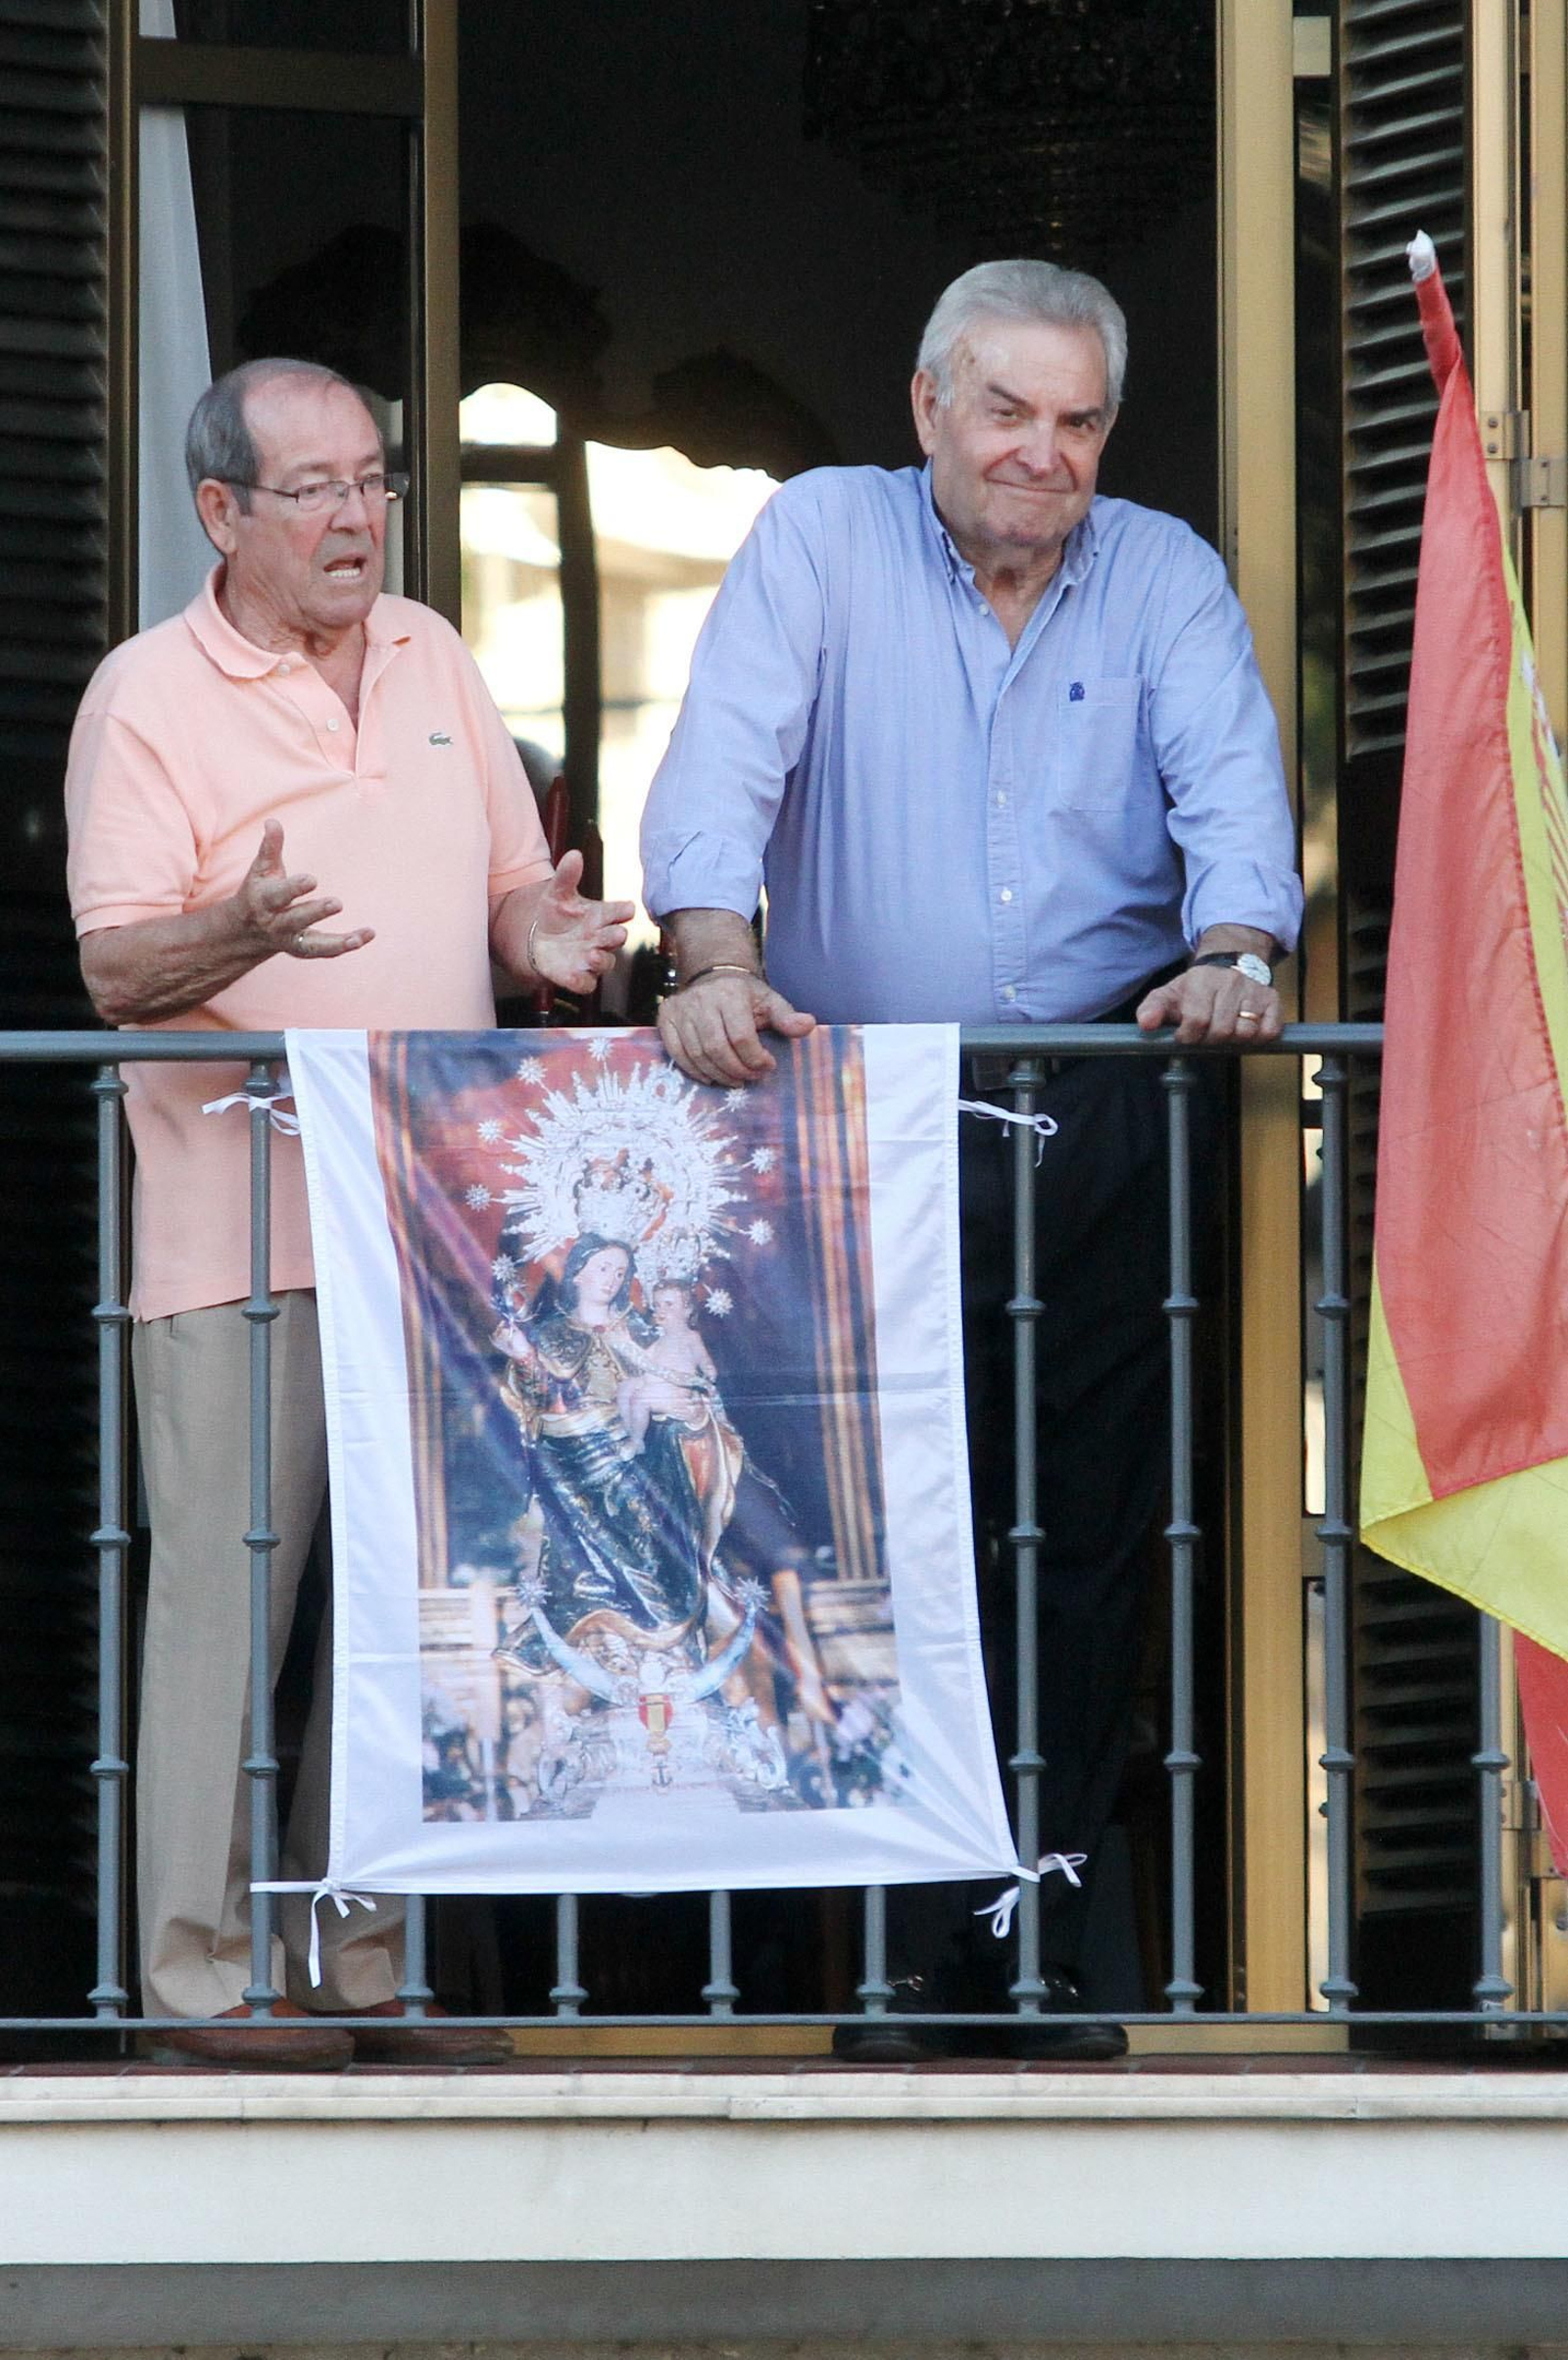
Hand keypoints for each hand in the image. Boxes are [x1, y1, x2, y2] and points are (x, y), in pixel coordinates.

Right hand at [232, 820, 374, 961]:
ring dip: (337, 943)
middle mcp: (276, 923)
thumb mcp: (261, 869)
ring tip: (359, 938)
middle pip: (296, 920)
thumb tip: (272, 821)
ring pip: (313, 945)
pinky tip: (368, 935)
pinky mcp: (305, 949)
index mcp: (264, 900)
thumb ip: (270, 847)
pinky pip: (326, 951)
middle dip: (315, 913)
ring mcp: (291, 939)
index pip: (278, 895)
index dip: (295, 888)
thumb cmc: (259, 891)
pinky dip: (346, 946)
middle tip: (337, 903)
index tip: (312, 880)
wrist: (246, 932)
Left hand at [529, 851, 633, 992]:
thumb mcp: (558, 892)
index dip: (624, 910)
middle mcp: (601, 938)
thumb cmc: (557, 914)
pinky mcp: (577, 976)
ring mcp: (591, 959)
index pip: (620, 911)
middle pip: (616, 938)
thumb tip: (574, 854)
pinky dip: (580, 981)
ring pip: (604, 963)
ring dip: (601, 960)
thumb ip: (567, 875)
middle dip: (616, 936)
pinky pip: (584, 984)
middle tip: (617, 933)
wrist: (538, 940)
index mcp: (602, 916)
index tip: (627, 909)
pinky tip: (572, 975)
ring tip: (593, 954)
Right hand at [657, 968, 814, 1085]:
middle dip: (736, 1070)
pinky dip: (694, 1070)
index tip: (767, 1066)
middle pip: (717, 1048)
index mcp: (730, 994)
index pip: (741, 1037)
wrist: (712, 976)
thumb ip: (787, 1017)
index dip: (755, 1059)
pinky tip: (711, 1077)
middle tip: (750, 1078)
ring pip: (696, 1054)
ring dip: (717, 1075)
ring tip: (734, 1079)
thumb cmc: (745, 995)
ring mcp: (680, 1009)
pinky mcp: (665, 1018)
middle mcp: (701, 1000)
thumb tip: (808, 1025)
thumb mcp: (770, 1001)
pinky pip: (677, 1053)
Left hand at [1135, 962, 1283, 1046]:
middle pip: (1222, 1030)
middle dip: (1210, 1039)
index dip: (1189, 1035)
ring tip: (1226, 1029)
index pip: (1197, 1019)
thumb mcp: (1170, 992)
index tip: (1185, 1035)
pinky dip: (1258, 1036)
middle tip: (1206, 1033)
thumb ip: (1153, 1008)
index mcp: (1202, 981)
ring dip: (1234, 1039)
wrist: (1232, 958)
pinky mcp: (1273, 999)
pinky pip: (1269, 1030)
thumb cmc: (1197, 984)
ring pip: (1247, 1032)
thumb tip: (1146, 1024)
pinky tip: (1246, 1028)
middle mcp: (1231, 983)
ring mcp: (1254, 991)